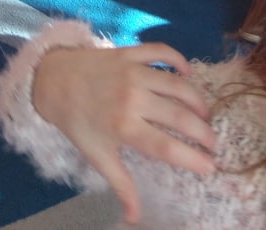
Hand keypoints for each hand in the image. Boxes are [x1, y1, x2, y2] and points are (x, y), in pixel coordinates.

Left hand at [32, 44, 216, 223]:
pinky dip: (178, 59)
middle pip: (179, 117)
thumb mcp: (97, 155)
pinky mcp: (129, 52)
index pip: (167, 147)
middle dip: (203, 132)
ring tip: (205, 114)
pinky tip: (187, 74)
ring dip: (197, 100)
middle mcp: (132, 98)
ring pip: (177, 84)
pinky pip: (160, 52)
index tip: (210, 167)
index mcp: (124, 126)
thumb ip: (121, 184)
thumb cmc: (77, 121)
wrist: (53, 80)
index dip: (193, 158)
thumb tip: (135, 217)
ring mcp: (132, 72)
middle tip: (213, 143)